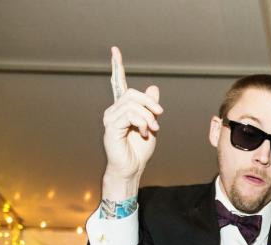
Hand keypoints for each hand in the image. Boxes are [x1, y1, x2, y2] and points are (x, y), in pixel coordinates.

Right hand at [101, 47, 162, 198]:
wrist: (132, 168)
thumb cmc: (139, 150)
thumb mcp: (151, 125)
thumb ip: (152, 108)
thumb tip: (153, 88)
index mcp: (123, 108)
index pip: (119, 83)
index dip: (117, 66)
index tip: (114, 50)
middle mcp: (114, 110)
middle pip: (133, 94)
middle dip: (150, 104)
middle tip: (159, 117)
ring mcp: (110, 118)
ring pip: (132, 104)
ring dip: (148, 117)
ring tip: (151, 130)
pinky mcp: (111, 127)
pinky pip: (129, 115)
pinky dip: (141, 122)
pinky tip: (143, 133)